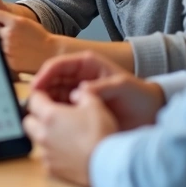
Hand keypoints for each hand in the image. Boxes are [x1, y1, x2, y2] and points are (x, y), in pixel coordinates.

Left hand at [0, 9, 61, 73]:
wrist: (52, 53)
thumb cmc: (40, 38)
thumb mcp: (25, 23)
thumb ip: (9, 20)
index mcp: (15, 22)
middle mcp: (10, 34)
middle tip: (2, 34)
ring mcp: (8, 49)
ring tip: (12, 44)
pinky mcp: (9, 61)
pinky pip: (0, 55)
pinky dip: (2, 53)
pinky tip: (13, 53)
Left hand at [23, 89, 117, 186]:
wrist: (107, 164)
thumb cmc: (100, 134)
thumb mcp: (95, 105)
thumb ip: (82, 95)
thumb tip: (76, 94)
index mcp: (50, 116)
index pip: (33, 100)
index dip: (40, 96)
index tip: (47, 97)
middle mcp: (43, 134)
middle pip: (29, 121)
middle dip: (37, 116)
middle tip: (52, 116)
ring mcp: (46, 153)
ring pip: (37, 140)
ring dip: (44, 135)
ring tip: (62, 134)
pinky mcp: (53, 168)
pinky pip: (46, 157)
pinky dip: (53, 152)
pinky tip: (67, 150)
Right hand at [31, 52, 163, 130]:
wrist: (150, 113)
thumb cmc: (138, 95)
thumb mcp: (121, 86)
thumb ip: (100, 87)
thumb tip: (78, 92)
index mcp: (86, 64)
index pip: (58, 65)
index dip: (44, 75)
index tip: (35, 88)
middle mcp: (78, 77)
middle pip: (51, 80)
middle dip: (41, 91)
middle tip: (34, 105)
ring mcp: (78, 93)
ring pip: (53, 95)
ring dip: (47, 104)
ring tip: (43, 115)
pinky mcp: (79, 108)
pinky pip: (61, 109)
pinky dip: (55, 114)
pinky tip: (54, 122)